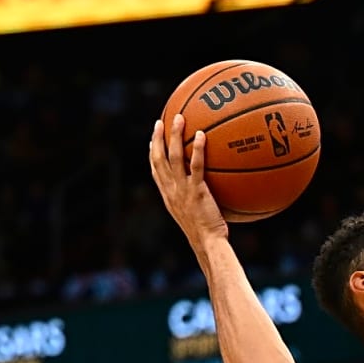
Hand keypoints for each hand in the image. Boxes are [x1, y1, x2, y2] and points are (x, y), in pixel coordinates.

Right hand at [148, 115, 226, 249]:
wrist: (208, 244)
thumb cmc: (207, 234)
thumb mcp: (197, 215)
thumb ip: (198, 200)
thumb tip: (211, 192)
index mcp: (168, 196)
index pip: (155, 171)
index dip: (152, 154)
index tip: (152, 140)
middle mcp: (171, 191)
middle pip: (158, 159)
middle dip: (157, 138)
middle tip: (160, 121)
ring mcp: (182, 190)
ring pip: (173, 157)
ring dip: (175, 135)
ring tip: (180, 118)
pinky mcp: (196, 192)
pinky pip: (196, 166)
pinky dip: (198, 149)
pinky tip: (202, 135)